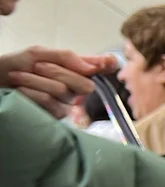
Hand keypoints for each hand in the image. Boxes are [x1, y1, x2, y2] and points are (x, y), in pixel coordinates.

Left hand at [0, 47, 114, 117]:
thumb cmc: (15, 67)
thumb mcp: (38, 54)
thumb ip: (66, 57)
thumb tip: (92, 67)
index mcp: (75, 69)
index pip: (101, 67)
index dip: (108, 66)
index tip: (110, 63)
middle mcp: (76, 88)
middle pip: (86, 84)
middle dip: (57, 72)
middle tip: (37, 67)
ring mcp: (67, 104)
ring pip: (64, 92)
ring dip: (36, 81)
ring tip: (18, 77)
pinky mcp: (56, 117)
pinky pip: (52, 103)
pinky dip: (32, 93)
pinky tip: (21, 90)